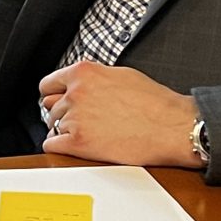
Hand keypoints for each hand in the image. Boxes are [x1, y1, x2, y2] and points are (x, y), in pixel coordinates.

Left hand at [35, 62, 201, 167]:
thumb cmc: (155, 103)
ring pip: (53, 125)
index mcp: (84, 73)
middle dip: (62, 113)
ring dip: (65, 130)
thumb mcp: (120, 74)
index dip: (54, 94)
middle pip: (50, 106)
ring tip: (89, 133)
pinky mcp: (78, 142)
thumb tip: (81, 83)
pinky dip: (60, 147)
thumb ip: (94, 77)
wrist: (172, 127)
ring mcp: (76, 117)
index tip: (57, 102)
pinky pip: (52, 145)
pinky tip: (75, 146)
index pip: (48, 84)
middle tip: (79, 120)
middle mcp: (76, 93)